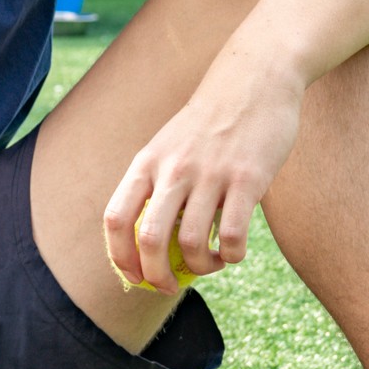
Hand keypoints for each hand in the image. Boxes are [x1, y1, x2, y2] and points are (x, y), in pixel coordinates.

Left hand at [104, 70, 303, 293]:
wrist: (252, 82)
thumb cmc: (206, 125)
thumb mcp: (167, 148)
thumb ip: (155, 188)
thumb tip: (151, 246)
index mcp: (146, 164)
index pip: (116, 219)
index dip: (120, 256)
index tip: (134, 277)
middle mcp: (173, 170)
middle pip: (149, 239)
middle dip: (156, 275)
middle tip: (169, 286)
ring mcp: (210, 175)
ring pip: (193, 243)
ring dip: (201, 267)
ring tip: (211, 264)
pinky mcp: (248, 180)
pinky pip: (234, 235)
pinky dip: (232, 255)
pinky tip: (234, 251)